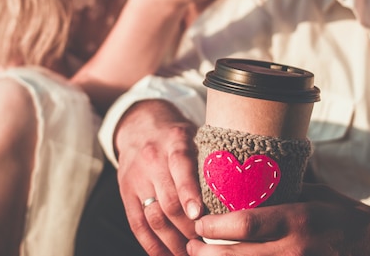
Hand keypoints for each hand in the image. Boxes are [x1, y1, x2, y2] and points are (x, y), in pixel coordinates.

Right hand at [115, 100, 203, 255]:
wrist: (139, 125)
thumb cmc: (178, 136)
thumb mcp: (196, 135)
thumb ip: (212, 158)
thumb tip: (243, 187)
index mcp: (174, 142)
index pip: (181, 168)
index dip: (189, 194)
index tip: (200, 214)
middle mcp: (152, 160)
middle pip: (169, 201)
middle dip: (190, 228)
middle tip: (209, 244)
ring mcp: (136, 178)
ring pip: (154, 217)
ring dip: (174, 242)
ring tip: (192, 255)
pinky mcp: (126, 193)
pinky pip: (138, 225)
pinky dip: (153, 246)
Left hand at [188, 184, 369, 255]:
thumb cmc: (346, 215)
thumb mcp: (317, 193)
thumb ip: (284, 190)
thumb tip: (254, 176)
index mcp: (297, 219)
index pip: (245, 224)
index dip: (215, 227)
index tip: (200, 223)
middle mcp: (294, 248)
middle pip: (238, 255)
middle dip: (208, 252)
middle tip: (190, 244)